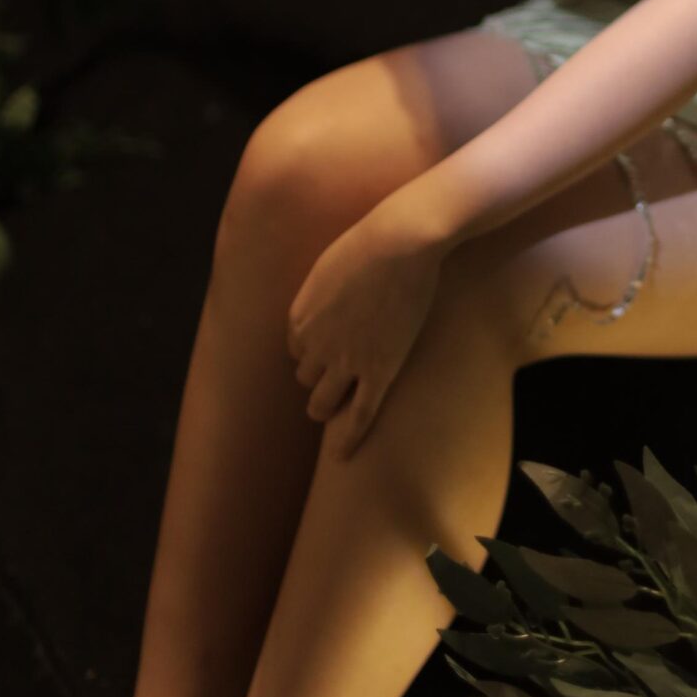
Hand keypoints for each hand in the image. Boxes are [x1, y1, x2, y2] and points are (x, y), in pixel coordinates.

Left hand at [288, 212, 443, 459]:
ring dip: (323, 408)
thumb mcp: (330, 264)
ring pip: (321, 402)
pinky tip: (342, 455)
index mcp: (299, 317)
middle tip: (334, 377)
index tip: (326, 350)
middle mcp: (315, 345)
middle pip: (305, 377)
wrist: (401, 243)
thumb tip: (328, 294)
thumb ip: (323, 288)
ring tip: (329, 413)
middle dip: (317, 377)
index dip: (311, 351)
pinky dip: (347, 438)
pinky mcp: (378, 371)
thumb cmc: (371, 241)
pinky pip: (358, 415)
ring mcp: (346, 362)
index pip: (296, 348)